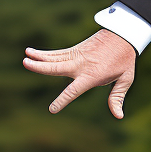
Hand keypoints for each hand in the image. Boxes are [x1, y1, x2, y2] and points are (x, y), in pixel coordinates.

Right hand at [22, 29, 136, 117]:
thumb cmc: (125, 60)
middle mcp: (80, 65)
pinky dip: (44, 54)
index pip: (74, 91)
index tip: (52, 109)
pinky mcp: (75, 49)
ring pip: (54, 58)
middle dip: (40, 67)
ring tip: (25, 57)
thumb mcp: (125, 79)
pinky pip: (57, 53)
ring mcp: (76, 56)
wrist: (123, 35)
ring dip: (38, 57)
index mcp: (92, 76)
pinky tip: (31, 52)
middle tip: (26, 63)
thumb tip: (118, 116)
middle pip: (56, 67)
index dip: (62, 100)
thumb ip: (117, 97)